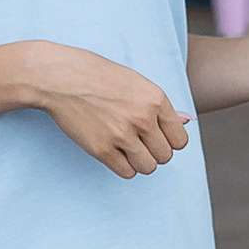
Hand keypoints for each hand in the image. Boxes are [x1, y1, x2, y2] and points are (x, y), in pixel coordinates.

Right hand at [26, 45, 196, 178]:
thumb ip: (162, 106)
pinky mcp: (101, 149)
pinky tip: (114, 151)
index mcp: (155, 99)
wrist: (60, 78)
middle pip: (165, 156)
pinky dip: (123, 166)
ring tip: (127, 147)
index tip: (156, 136)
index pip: (180, 139)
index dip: (169, 141)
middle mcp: (142, 118)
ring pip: (148, 168)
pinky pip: (126, 172)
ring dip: (140, 162)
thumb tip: (188, 121)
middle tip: (138, 141)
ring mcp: (122, 135)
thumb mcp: (136, 82)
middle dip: (154, 152)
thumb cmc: (98, 75)